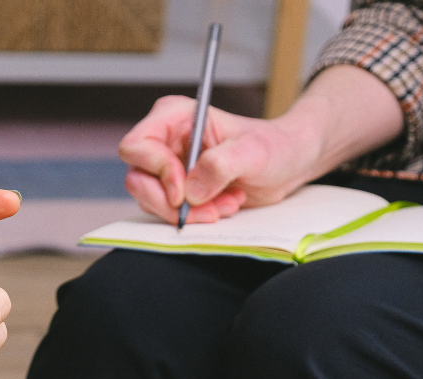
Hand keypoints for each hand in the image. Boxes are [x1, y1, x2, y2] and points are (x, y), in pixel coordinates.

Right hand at [120, 96, 285, 223]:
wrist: (285, 164)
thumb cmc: (271, 147)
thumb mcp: (252, 152)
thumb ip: (220, 165)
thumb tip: (191, 190)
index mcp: (174, 117)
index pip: (137, 146)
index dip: (156, 172)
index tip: (184, 191)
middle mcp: (164, 141)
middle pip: (137, 179)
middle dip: (170, 203)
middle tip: (207, 209)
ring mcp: (167, 167)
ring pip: (150, 200)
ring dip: (188, 213)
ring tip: (224, 203)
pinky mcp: (176, 190)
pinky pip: (167, 212)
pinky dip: (195, 217)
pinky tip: (222, 206)